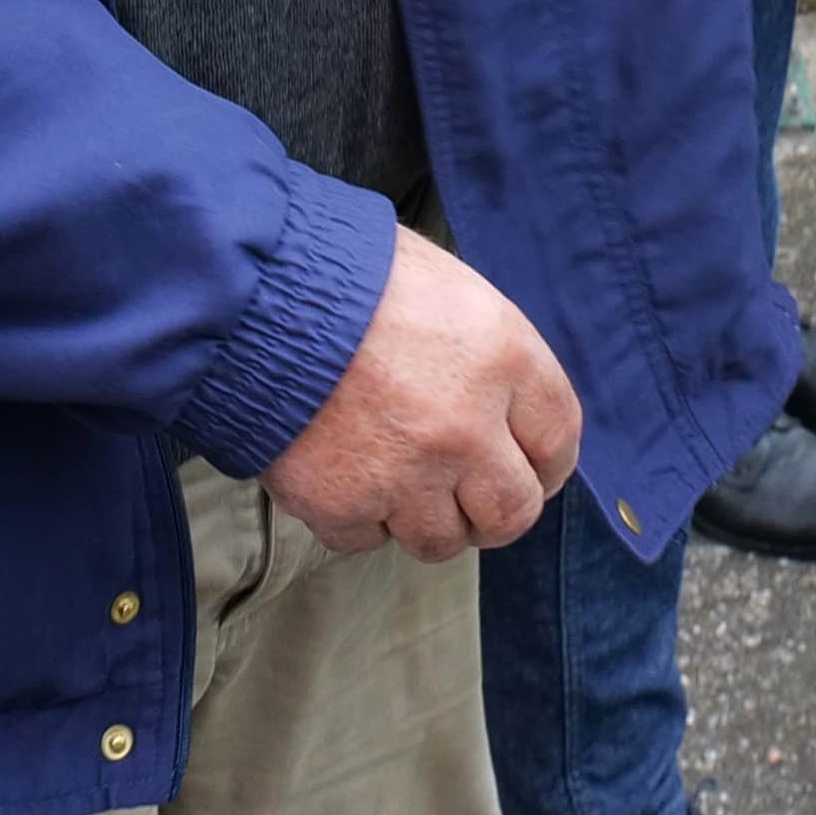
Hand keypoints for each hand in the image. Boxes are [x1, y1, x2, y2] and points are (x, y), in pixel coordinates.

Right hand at [258, 225, 579, 559]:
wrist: (256, 294)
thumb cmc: (351, 275)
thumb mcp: (450, 288)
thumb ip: (490, 355)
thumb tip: (505, 406)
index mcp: (505, 359)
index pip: (559, 439)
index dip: (548, 461)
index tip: (532, 466)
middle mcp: (467, 428)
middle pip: (513, 511)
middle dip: (496, 509)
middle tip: (470, 494)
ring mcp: (406, 475)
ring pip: (443, 539)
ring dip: (427, 517)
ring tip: (400, 480)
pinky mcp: (344, 505)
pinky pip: (368, 539)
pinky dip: (359, 517)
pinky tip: (345, 472)